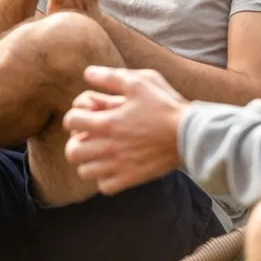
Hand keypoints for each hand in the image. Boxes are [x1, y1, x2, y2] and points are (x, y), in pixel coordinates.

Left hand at [63, 66, 188, 195]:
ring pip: (85, 171)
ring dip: (88, 160)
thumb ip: (111, 77)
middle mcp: (108, 147)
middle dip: (76, 141)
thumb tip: (88, 73)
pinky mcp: (130, 178)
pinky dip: (104, 178)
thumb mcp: (140, 82)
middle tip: (88, 136)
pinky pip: (105, 186)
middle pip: (72, 152)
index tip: (87, 113)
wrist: (189, 135)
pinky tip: (114, 165)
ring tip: (100, 151)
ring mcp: (118, 165)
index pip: (71, 121)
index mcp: (107, 122)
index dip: (75, 114)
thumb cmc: (164, 105)